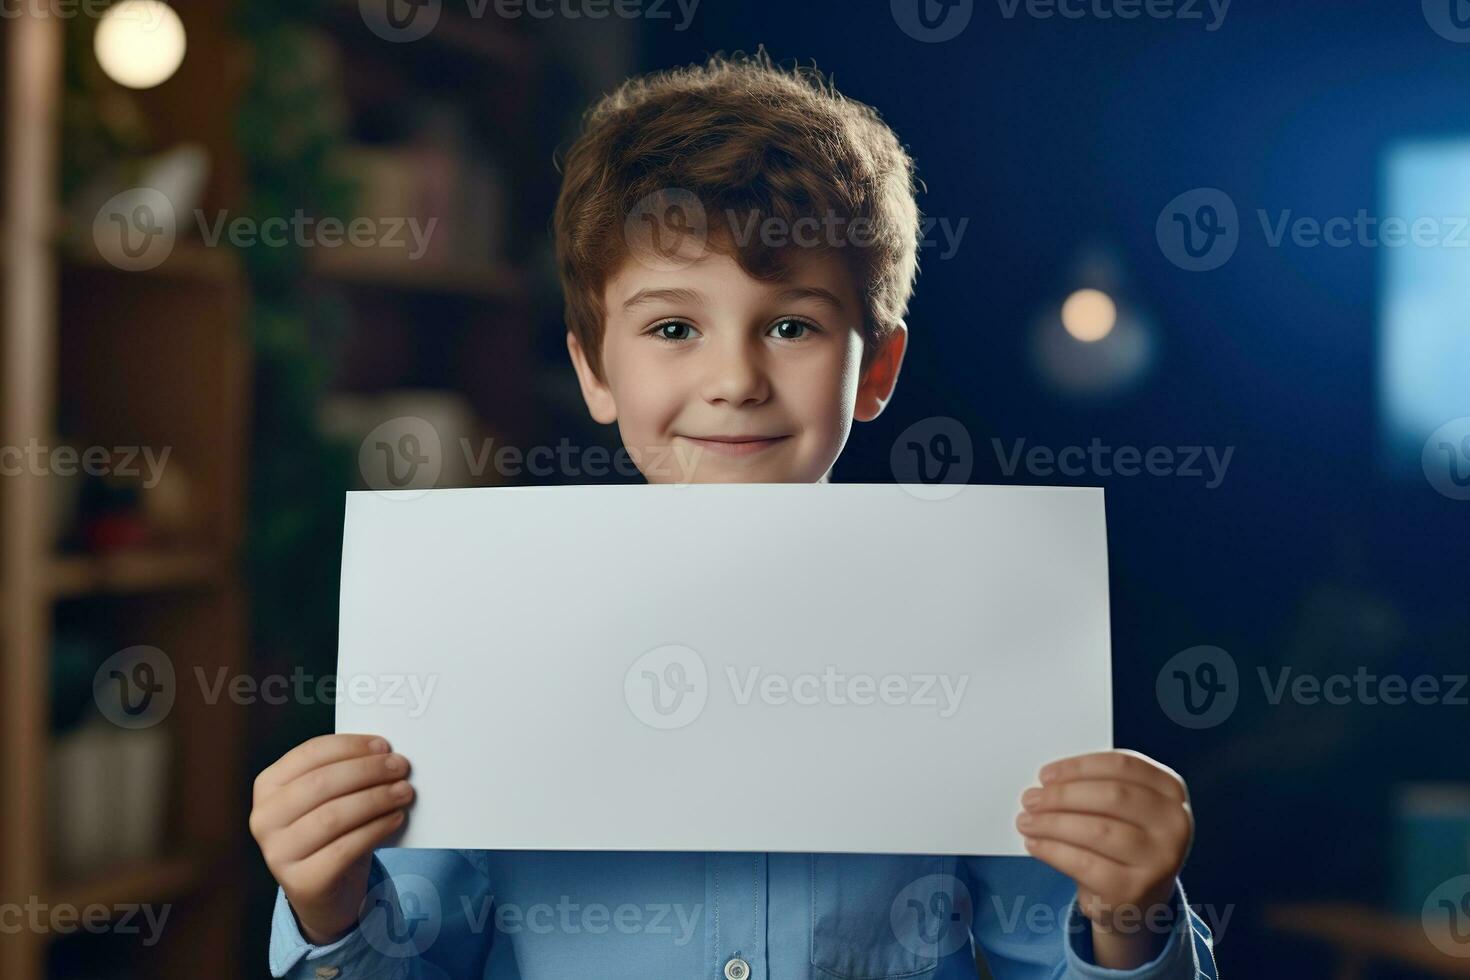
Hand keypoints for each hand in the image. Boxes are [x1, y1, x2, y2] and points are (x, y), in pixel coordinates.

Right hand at [249, 733, 413, 944]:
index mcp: (268, 786)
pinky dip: (376, 829)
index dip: (350, 746)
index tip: (383, 745)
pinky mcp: (301, 881)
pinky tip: (396, 818)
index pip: (309, 754)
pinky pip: (345, 848)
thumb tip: (385, 754)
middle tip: (401, 767)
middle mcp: (264, 819)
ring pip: (333, 815)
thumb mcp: (330, 798)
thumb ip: (346, 773)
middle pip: (322, 783)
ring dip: (376, 799)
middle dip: (367, 770)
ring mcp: (278, 853)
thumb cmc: (332, 833)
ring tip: (404, 792)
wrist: (325, 891)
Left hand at [1016, 750, 1192, 966]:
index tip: (1046, 775)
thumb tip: (1046, 784)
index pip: (1123, 765)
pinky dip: (1053, 850)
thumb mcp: (1124, 809)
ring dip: (1052, 823)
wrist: (1139, 900)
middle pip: (1111, 796)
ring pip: (1097, 830)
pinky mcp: (1135, 889)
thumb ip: (1095, 787)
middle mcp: (1174, 824)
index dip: (1078, 767)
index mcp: (1171, 791)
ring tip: (1027, 821)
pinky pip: (1084, 863)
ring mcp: (1159, 859)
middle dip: (1062, 795)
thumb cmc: (1124, 843)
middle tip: (1031, 798)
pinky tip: (1035, 844)